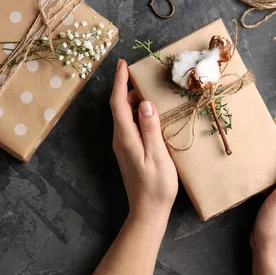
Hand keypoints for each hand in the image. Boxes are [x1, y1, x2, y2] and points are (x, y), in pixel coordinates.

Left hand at [110, 59, 178, 221]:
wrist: (148, 211)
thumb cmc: (156, 186)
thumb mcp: (157, 155)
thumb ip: (150, 128)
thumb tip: (144, 103)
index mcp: (126, 137)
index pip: (118, 103)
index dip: (119, 82)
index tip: (123, 64)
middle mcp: (120, 138)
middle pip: (120, 106)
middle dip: (128, 87)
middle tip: (144, 75)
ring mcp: (123, 145)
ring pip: (125, 115)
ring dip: (134, 100)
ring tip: (150, 90)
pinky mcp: (129, 151)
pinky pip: (130, 125)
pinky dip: (138, 113)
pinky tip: (151, 114)